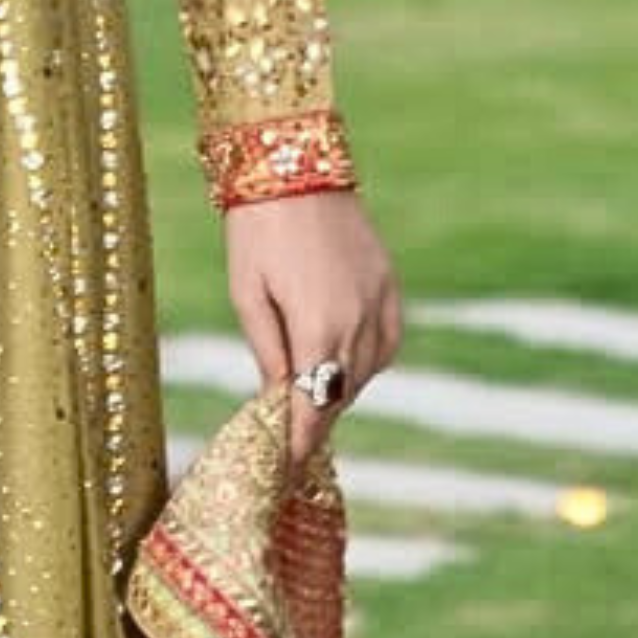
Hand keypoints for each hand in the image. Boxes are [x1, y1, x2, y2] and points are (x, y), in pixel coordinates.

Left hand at [224, 185, 402, 459]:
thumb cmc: (256, 231)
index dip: (301, 444)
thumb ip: (268, 352)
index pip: (314, 407)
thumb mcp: (247, 295)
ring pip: (365, 372)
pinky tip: (345, 364)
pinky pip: (386, 343)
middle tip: (293, 446)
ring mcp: (381, 302)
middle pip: (340, 394)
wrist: (294, 166)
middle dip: (316, 420)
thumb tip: (278, 399)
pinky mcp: (390, 285)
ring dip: (339, 391)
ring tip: (312, 402)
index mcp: (318, 328)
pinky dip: (367, 361)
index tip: (288, 471)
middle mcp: (358, 321)